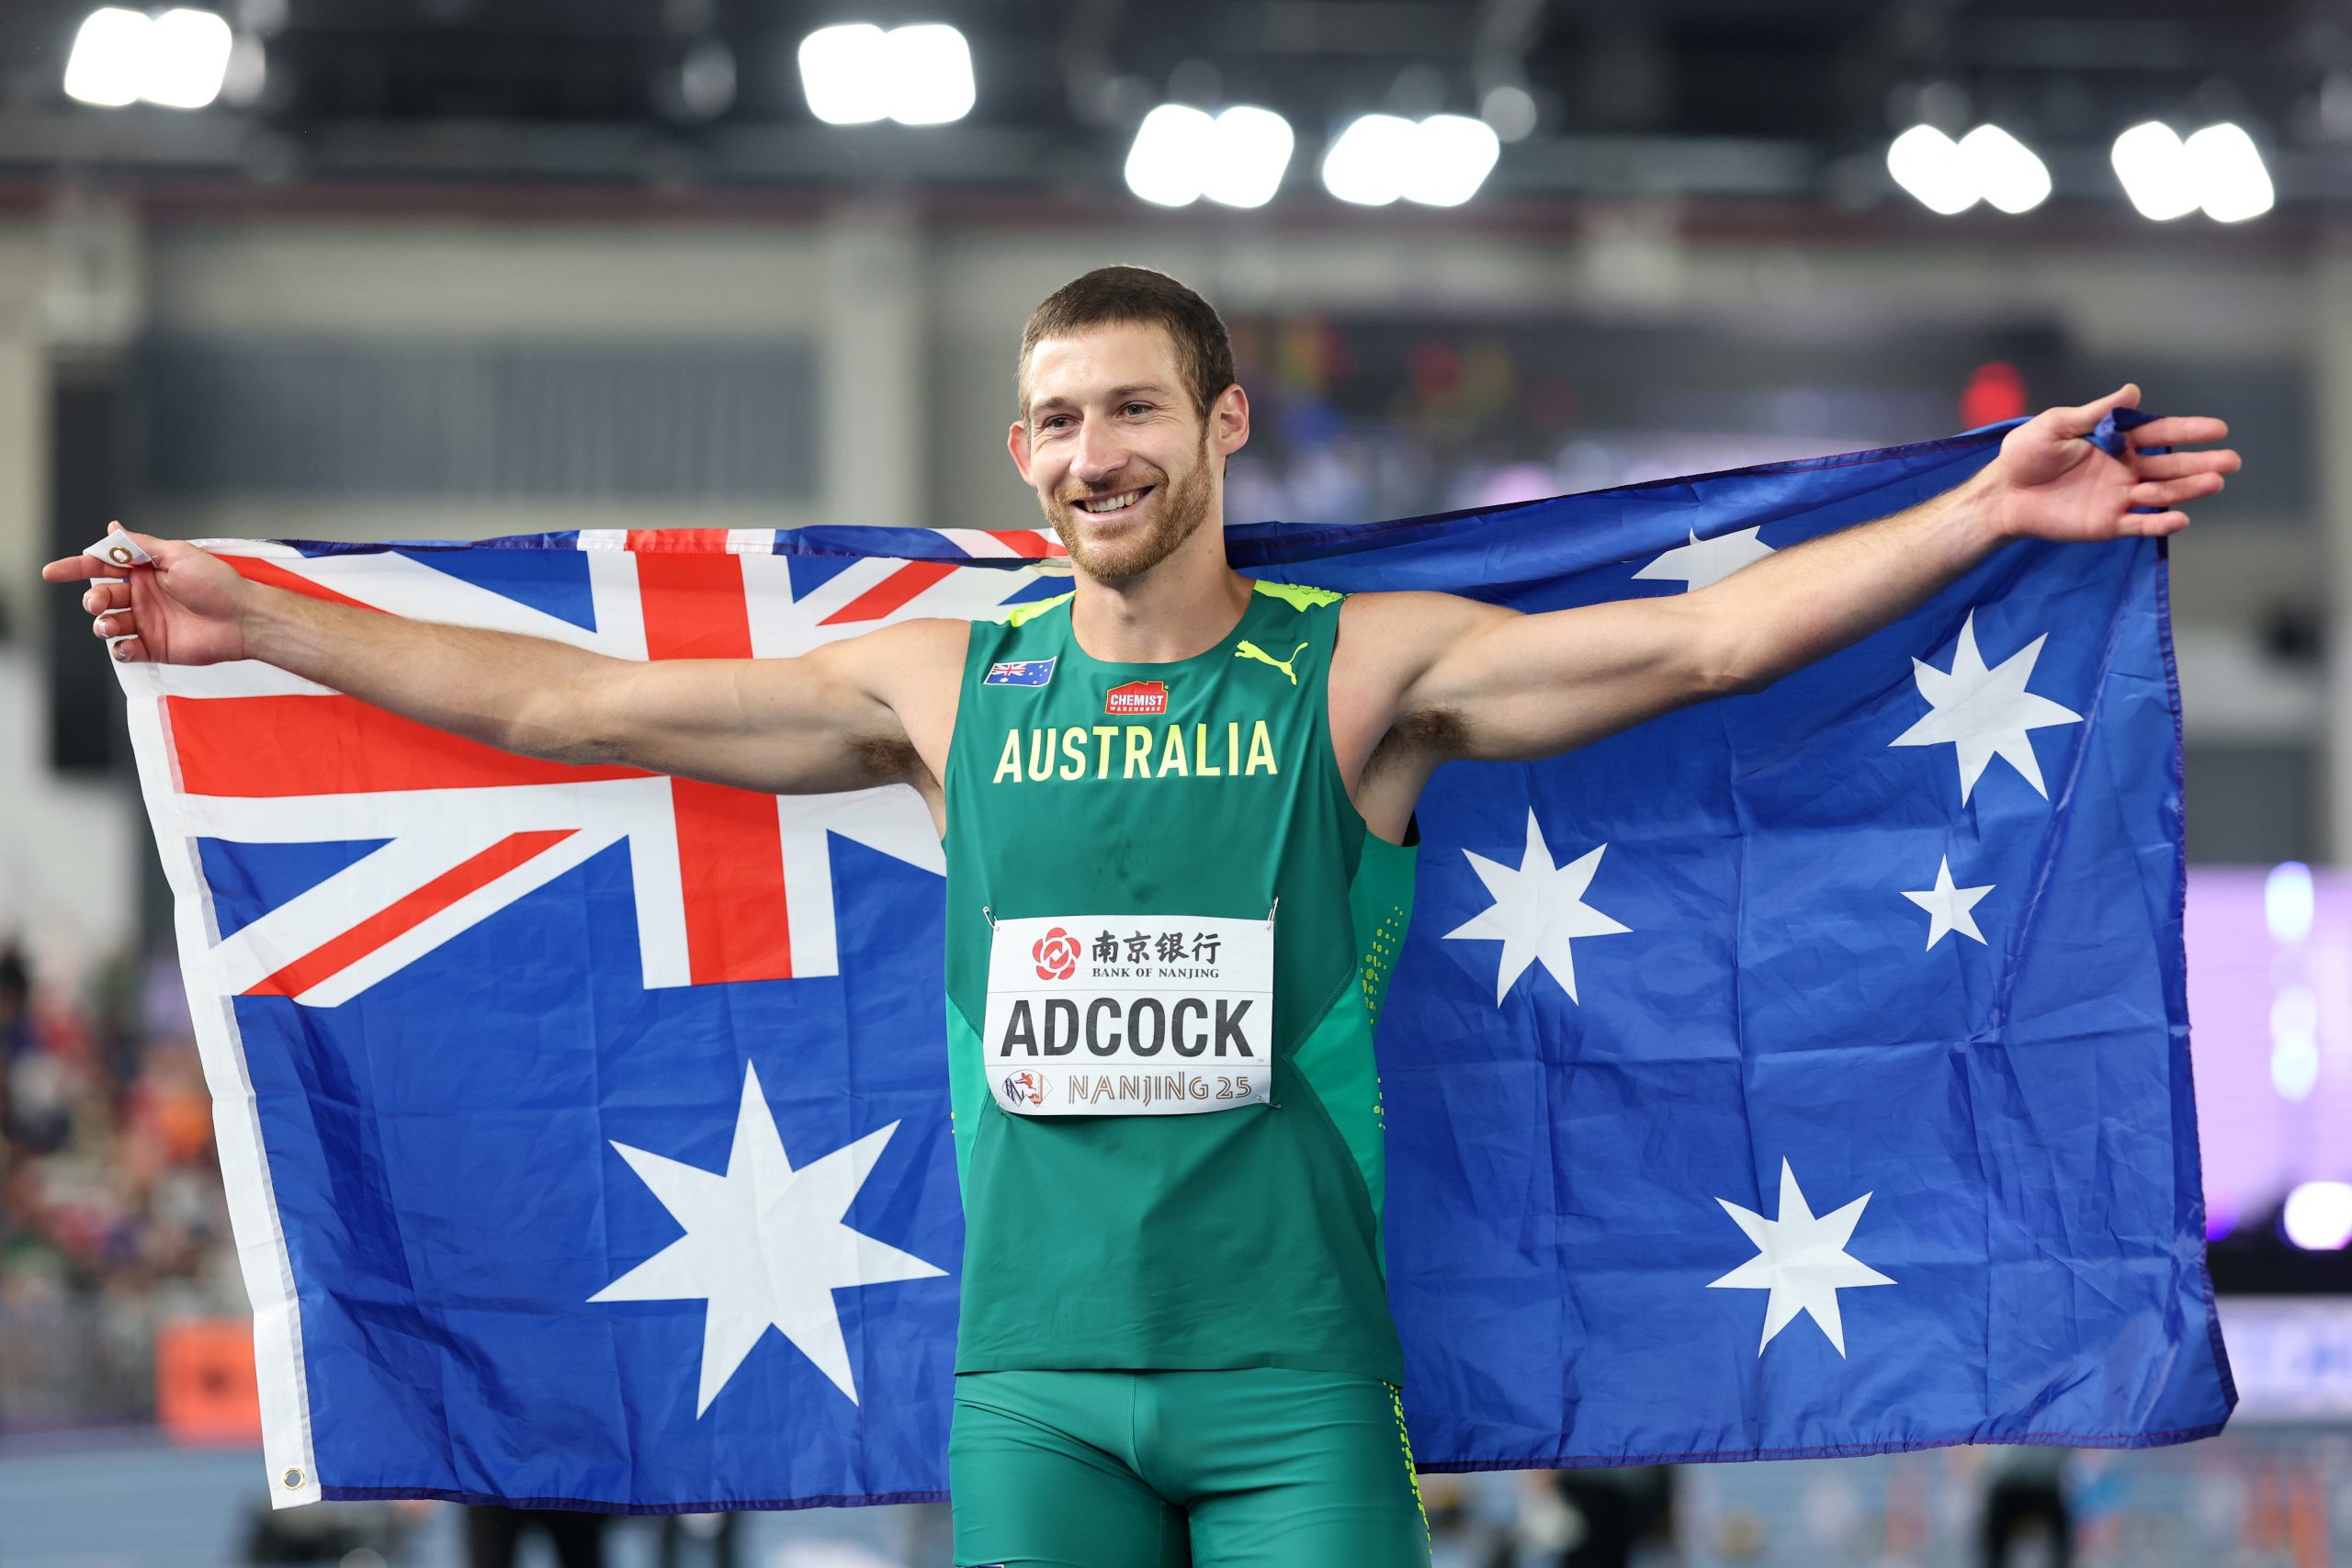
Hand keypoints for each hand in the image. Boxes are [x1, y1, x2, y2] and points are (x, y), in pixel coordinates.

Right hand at [39, 521, 252, 664]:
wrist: (243, 618)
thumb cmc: (217, 583)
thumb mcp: (178, 555)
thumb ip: (142, 545)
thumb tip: (112, 527)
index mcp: (145, 571)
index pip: (102, 566)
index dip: (75, 567)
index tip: (51, 572)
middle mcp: (142, 596)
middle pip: (100, 596)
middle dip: (93, 599)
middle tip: (99, 603)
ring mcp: (147, 622)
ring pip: (107, 624)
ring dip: (102, 624)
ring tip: (110, 625)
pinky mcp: (155, 647)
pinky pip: (125, 650)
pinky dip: (119, 649)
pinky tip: (126, 645)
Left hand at [1986, 384, 2239, 542]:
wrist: (2002, 494)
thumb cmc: (2025, 455)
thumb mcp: (2057, 425)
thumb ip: (2095, 413)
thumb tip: (2133, 391)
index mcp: (2116, 443)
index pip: (2160, 434)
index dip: (2189, 431)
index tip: (2219, 429)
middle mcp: (2124, 470)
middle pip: (2170, 466)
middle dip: (2201, 463)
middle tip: (2232, 461)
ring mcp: (2118, 498)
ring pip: (2161, 493)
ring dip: (2188, 489)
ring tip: (2215, 482)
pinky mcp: (2106, 524)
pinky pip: (2138, 524)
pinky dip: (2159, 523)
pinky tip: (2180, 518)